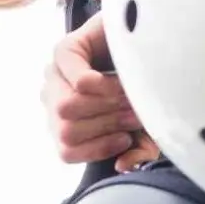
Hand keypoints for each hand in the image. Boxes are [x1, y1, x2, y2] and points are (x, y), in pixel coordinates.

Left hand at [40, 12, 159, 172]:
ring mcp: (55, 74)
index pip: (66, 152)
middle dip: (107, 126)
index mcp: (67, 121)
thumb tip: (123, 165)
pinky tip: (118, 81)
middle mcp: (54, 99)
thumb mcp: (147, 124)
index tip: (126, 137)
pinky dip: (101, 86)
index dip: (98, 149)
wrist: (150, 38)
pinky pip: (77, 80)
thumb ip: (139, 149)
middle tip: (135, 112)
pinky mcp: (64, 50)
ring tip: (129, 95)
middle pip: (68, 132)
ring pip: (67, 109)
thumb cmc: (144, 85)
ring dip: (106, 106)